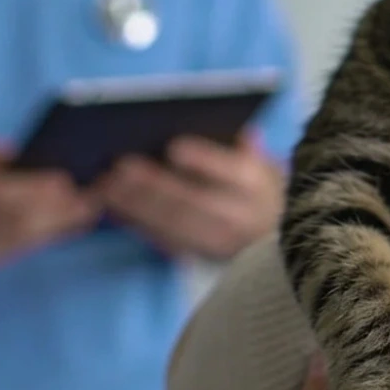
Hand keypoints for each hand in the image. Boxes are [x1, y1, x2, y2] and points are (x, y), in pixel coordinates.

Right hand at [0, 134, 103, 272]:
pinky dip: (40, 238)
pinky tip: (61, 224)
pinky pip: (11, 252)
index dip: (36, 190)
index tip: (67, 180)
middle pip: (13, 221)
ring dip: (56, 226)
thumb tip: (55, 161)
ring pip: (17, 241)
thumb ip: (2, 155)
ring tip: (85, 209)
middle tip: (89, 197)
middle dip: (55, 210)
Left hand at [98, 131, 285, 260]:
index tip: (174, 146)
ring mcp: (219, 241)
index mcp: (259, 187)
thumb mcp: (267, 163)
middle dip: (154, 184)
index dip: (204, 160)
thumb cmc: (262, 189)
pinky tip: (115, 208)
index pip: (233, 172)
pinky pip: (164, 241)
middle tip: (120, 166)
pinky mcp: (200, 256)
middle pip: (194, 201)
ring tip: (107, 186)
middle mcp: (241, 217)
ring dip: (137, 205)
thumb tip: (240, 132)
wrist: (282, 240)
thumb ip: (247, 146)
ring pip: (174, 224)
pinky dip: (138, 224)